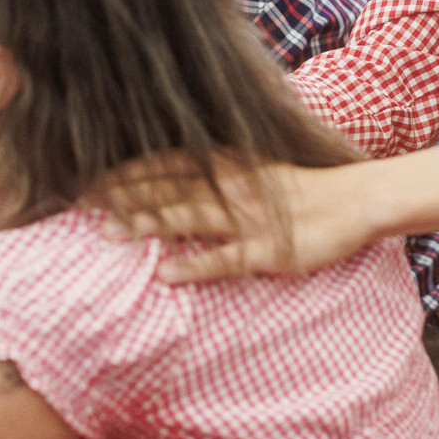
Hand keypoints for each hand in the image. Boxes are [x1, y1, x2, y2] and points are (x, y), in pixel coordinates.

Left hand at [95, 153, 380, 282]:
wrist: (356, 201)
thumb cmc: (305, 190)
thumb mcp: (260, 171)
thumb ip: (224, 173)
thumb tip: (186, 179)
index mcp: (232, 165)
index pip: (171, 163)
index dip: (131, 170)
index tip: (93, 176)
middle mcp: (234, 186)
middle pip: (169, 187)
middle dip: (125, 194)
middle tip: (82, 202)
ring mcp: (249, 218)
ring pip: (189, 218)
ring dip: (148, 224)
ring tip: (110, 234)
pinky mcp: (266, 249)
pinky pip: (224, 259)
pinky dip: (194, 266)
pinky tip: (167, 275)